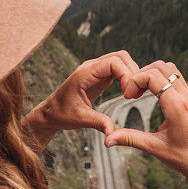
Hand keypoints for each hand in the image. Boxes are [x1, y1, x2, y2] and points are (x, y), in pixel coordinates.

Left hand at [23, 51, 138, 151]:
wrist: (51, 113)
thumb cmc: (61, 114)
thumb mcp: (80, 119)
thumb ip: (98, 123)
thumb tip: (112, 132)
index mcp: (85, 73)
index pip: (113, 62)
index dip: (126, 74)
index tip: (129, 93)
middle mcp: (91, 67)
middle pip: (120, 57)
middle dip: (132, 72)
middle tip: (136, 93)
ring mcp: (96, 70)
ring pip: (121, 61)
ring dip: (131, 74)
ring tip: (133, 94)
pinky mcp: (99, 76)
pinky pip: (118, 69)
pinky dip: (127, 77)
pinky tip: (128, 92)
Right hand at [104, 61, 187, 182]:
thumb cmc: (183, 157)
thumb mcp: (154, 148)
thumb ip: (130, 139)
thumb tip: (108, 139)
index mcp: (177, 107)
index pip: (153, 76)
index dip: (135, 81)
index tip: (127, 96)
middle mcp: (186, 97)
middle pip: (160, 67)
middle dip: (140, 75)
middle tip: (131, 93)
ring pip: (169, 68)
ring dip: (151, 74)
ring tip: (140, 91)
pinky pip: (175, 77)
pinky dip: (160, 78)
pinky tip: (151, 93)